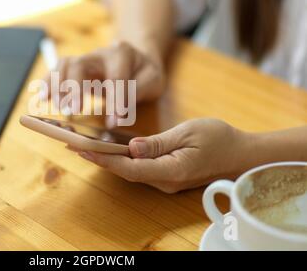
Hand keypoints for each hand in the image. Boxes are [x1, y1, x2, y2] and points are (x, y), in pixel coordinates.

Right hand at [43, 41, 164, 127]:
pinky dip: (48, 83)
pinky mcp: (75, 67)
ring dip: (57, 86)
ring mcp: (84, 59)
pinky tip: (43, 97)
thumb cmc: (143, 73)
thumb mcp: (152, 80)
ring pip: (64, 65)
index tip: (113, 122)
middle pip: (79, 65)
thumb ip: (136, 92)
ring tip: (57, 107)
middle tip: (74, 112)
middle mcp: (99, 54)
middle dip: (75, 89)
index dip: (114, 100)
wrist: (136, 58)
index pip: (115, 77)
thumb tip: (117, 115)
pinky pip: (57, 70)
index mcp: (122, 54)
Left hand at [75, 118, 253, 192]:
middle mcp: (165, 181)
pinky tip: (109, 150)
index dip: (105, 159)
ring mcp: (166, 181)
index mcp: (171, 170)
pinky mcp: (167, 176)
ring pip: (131, 171)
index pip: (130, 167)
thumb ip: (159, 142)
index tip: (82, 149)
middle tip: (74, 144)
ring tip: (85, 146)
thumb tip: (132, 148)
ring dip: (108, 159)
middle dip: (99, 159)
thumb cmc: (219, 139)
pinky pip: (140, 169)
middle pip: (126, 171)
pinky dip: (122, 160)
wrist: (241, 155)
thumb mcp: (189, 133)